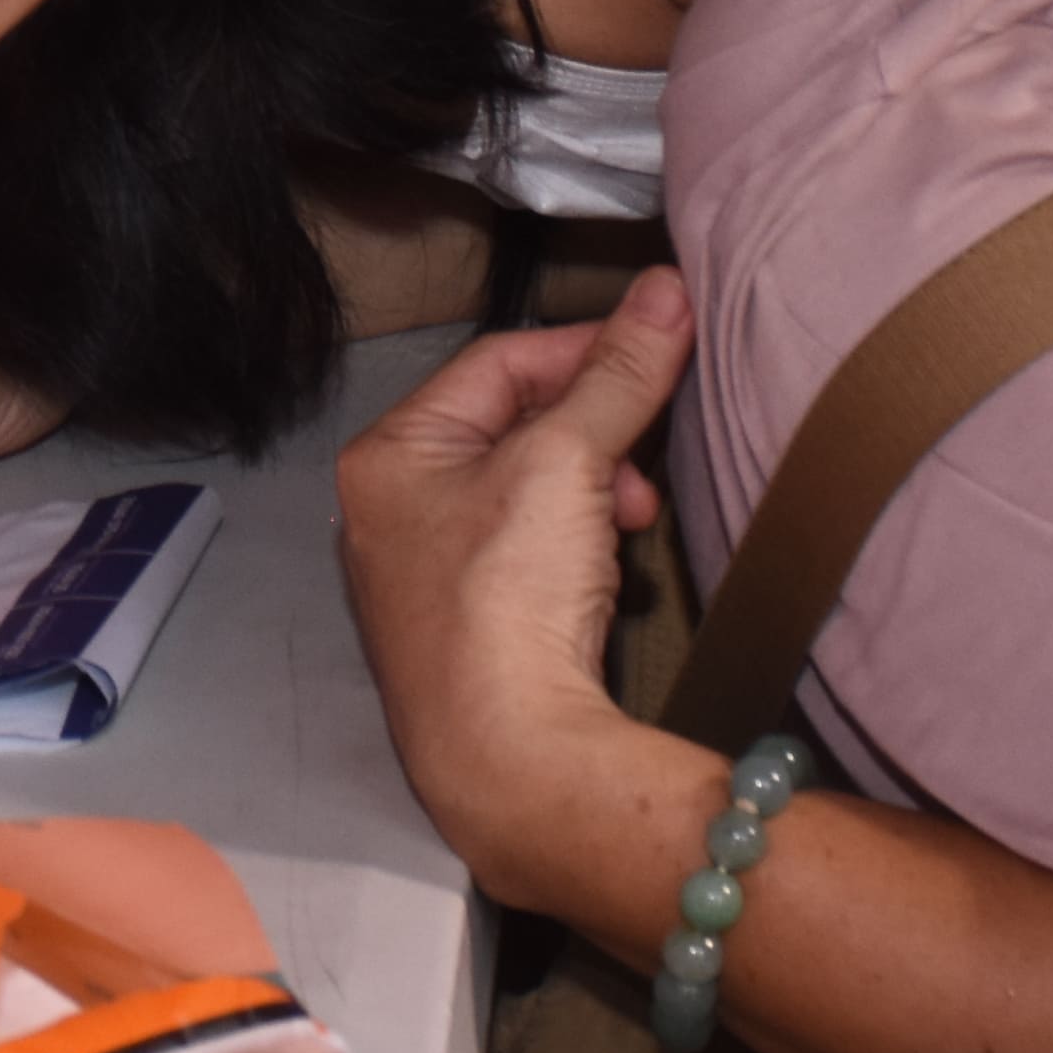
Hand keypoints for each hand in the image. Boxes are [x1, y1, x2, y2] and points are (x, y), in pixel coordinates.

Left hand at [333, 270, 692, 878]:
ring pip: (532, 496)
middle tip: (644, 463)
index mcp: (388, 456)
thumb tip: (665, 290)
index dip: (583, 350)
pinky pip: (535, 559)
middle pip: (514, 429)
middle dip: (595, 436)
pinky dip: (582, 550)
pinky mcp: (472, 636)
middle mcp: (391, 513)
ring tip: (633, 520)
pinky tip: (612, 575)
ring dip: (595, 494)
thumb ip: (618, 374)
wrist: (511, 762)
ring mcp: (428, 580)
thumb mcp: (567, 462)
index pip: (496, 363)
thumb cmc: (505, 599)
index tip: (657, 350)